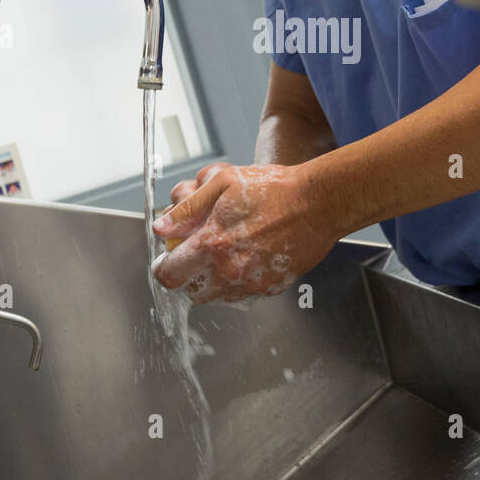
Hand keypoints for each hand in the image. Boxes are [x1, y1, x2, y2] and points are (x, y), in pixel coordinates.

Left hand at [151, 162, 339, 305]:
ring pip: (217, 297)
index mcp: (212, 244)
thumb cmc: (274, 189)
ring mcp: (251, 283)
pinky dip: (238, 281)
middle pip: (191, 292)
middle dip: (189, 275)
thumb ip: (187, 208)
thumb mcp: (222, 183)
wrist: (317, 202)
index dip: (164, 266)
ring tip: (225, 253)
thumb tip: (162, 227)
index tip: (169, 258)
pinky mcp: (271, 288)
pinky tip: (248, 256)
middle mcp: (229, 271)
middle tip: (198, 253)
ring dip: (213, 280)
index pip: (169, 274)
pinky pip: (243, 294)